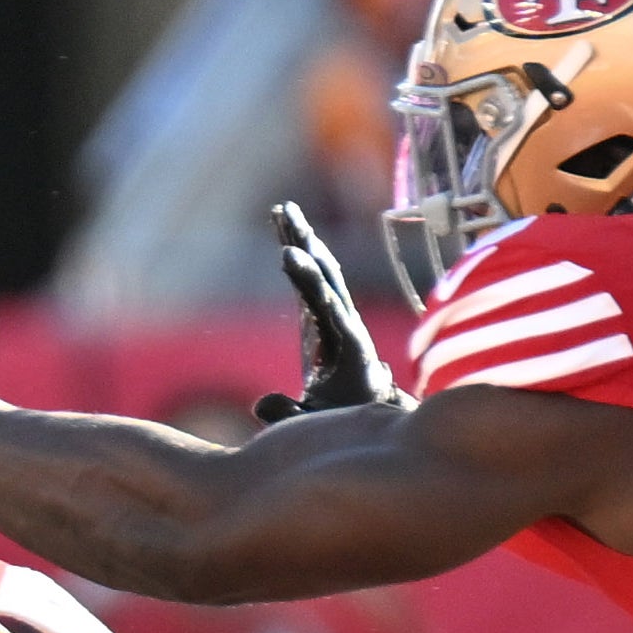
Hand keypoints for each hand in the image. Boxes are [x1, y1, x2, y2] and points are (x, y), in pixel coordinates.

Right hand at [256, 202, 411, 425]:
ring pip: (322, 270)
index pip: (326, 304)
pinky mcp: (326, 315)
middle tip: (287, 213)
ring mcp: (338, 316)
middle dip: (305, 244)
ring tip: (283, 210)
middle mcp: (348, 323)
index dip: (307, 280)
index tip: (288, 255)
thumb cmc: (345, 418)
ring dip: (302, 240)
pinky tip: (285, 232)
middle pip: (326, 276)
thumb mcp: (316, 422)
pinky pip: (312, 279)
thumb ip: (289, 414)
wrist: (373, 413)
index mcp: (350, 345)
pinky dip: (300, 254)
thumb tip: (260, 405)